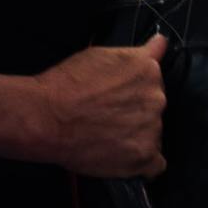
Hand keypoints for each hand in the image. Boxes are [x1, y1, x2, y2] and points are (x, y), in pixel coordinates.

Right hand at [36, 34, 168, 177]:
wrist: (47, 118)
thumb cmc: (67, 84)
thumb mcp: (102, 54)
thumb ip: (138, 54)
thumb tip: (161, 42)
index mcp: (148, 71)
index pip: (155, 79)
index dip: (136, 87)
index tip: (121, 93)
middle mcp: (157, 98)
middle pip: (154, 107)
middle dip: (136, 111)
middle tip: (107, 116)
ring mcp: (153, 129)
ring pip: (153, 133)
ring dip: (136, 135)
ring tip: (107, 136)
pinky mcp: (145, 156)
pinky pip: (155, 164)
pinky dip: (142, 163)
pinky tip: (123, 158)